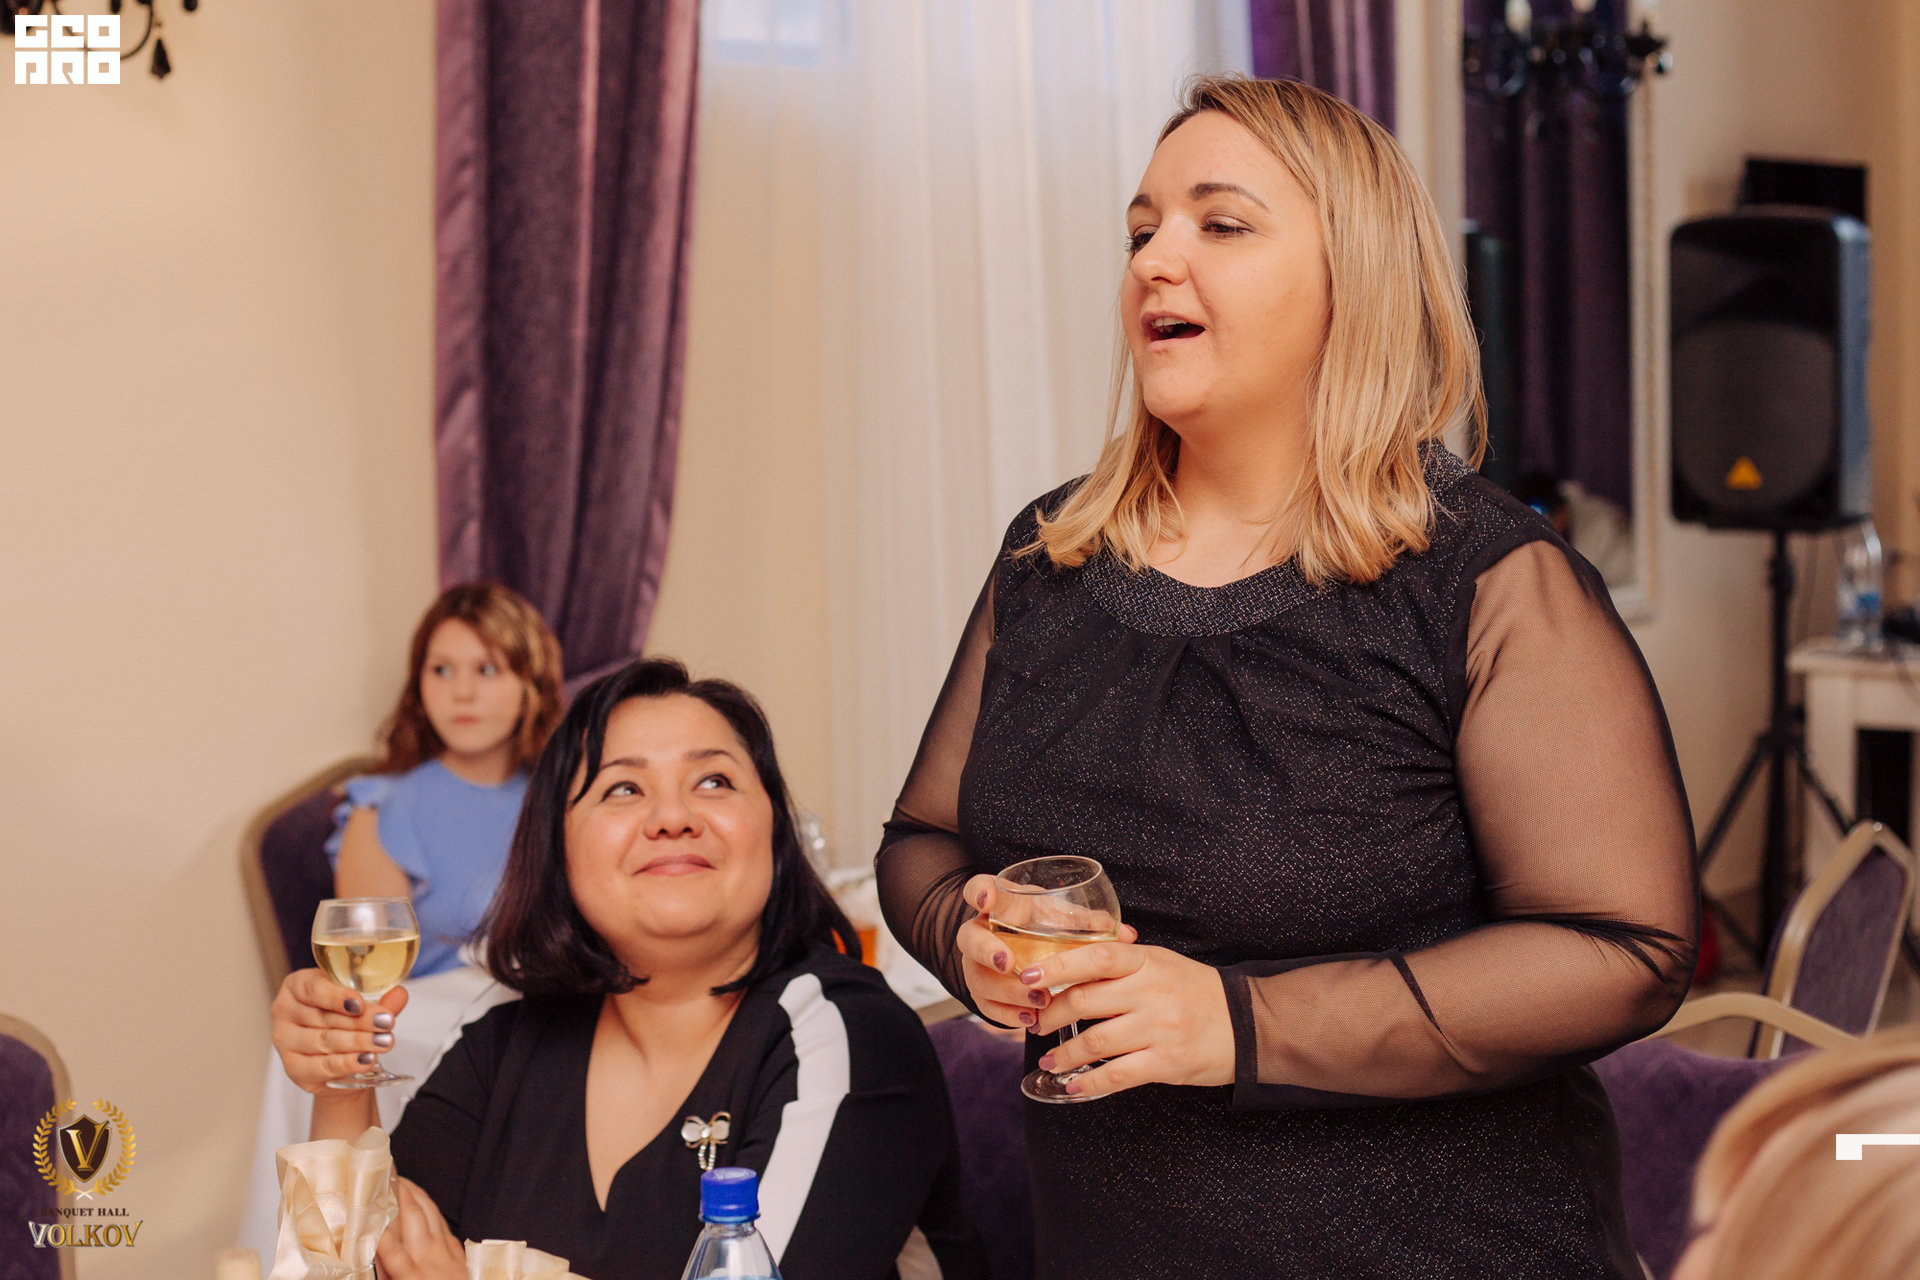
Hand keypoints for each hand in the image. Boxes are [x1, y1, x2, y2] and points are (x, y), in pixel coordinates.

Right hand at [270, 970, 409, 1094]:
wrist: (339, 1057)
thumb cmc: (345, 1019)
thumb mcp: (361, 1004)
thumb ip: (380, 999)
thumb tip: (400, 994)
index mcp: (298, 985)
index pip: (313, 989)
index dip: (337, 997)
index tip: (359, 1003)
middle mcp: (285, 1011)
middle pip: (324, 1017)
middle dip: (359, 1022)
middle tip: (386, 1023)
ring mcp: (285, 1041)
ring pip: (324, 1041)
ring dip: (357, 1042)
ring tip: (383, 1042)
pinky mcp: (293, 1068)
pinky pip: (321, 1067)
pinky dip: (346, 1064)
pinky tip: (366, 1060)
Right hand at [376, 1178, 467, 1279]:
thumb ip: (388, 1272)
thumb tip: (371, 1252)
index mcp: (410, 1275)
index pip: (389, 1247)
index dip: (377, 1226)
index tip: (364, 1207)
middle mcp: (429, 1259)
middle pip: (413, 1218)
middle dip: (400, 1193)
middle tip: (385, 1175)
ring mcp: (446, 1252)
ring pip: (430, 1213)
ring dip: (416, 1194)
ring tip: (402, 1180)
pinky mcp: (457, 1252)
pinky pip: (442, 1223)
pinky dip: (431, 1209)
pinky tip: (423, 1204)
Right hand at [953, 874, 1137, 1029]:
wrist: (1022, 949)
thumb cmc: (1046, 926)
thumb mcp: (1063, 918)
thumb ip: (1089, 923)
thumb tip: (1128, 935)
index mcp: (1000, 905)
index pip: (977, 889)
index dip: (978, 892)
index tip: (987, 900)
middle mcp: (982, 932)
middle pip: (969, 938)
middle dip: (987, 951)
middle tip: (1009, 962)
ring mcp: (978, 965)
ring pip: (978, 978)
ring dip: (1007, 990)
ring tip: (1037, 999)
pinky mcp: (983, 992)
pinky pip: (986, 1006)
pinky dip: (1008, 1015)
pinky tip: (1031, 1019)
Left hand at [1024, 939, 1234, 1096]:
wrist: (1247, 1024)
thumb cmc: (1196, 990)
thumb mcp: (1161, 962)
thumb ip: (1121, 961)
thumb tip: (1069, 960)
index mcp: (1147, 962)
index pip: (1096, 956)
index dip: (1057, 965)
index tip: (1028, 976)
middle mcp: (1152, 992)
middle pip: (1086, 1001)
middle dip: (1051, 1015)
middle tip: (1036, 1023)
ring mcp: (1159, 1029)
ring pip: (1096, 1042)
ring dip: (1065, 1054)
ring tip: (1050, 1060)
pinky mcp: (1166, 1063)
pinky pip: (1118, 1076)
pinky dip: (1090, 1084)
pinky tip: (1074, 1086)